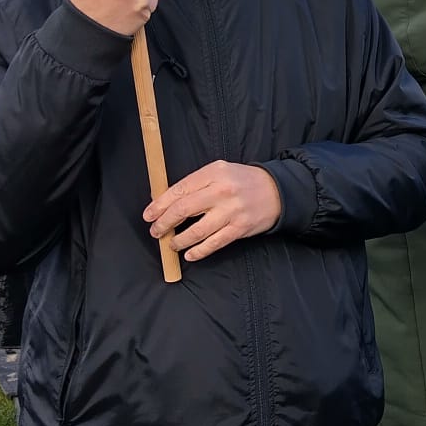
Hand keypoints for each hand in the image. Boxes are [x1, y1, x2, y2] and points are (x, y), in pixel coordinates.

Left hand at [145, 161, 282, 262]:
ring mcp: (231, 211)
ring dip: (178, 240)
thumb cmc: (242, 181)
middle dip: (164, 223)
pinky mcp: (240, 228)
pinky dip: (198, 251)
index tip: (148, 215)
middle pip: (183, 210)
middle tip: (156, 231)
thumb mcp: (220, 171)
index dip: (159, 205)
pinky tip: (189, 254)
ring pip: (196, 231)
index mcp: (214, 173)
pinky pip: (214, 244)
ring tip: (172, 243)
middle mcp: (221, 191)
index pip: (179, 190)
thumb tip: (165, 201)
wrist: (277, 190)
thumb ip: (196, 183)